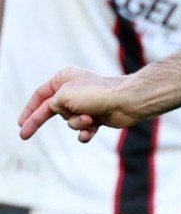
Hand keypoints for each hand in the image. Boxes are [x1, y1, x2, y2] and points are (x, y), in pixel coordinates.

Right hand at [20, 69, 146, 141]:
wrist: (127, 101)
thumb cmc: (95, 94)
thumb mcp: (63, 96)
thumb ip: (52, 105)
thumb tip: (58, 113)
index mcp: (64, 79)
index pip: (40, 96)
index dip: (29, 110)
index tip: (20, 123)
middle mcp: (74, 90)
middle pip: (51, 110)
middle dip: (41, 121)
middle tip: (23, 135)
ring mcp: (86, 105)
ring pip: (69, 121)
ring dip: (77, 122)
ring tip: (89, 118)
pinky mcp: (98, 117)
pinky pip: (84, 130)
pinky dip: (86, 132)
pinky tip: (90, 132)